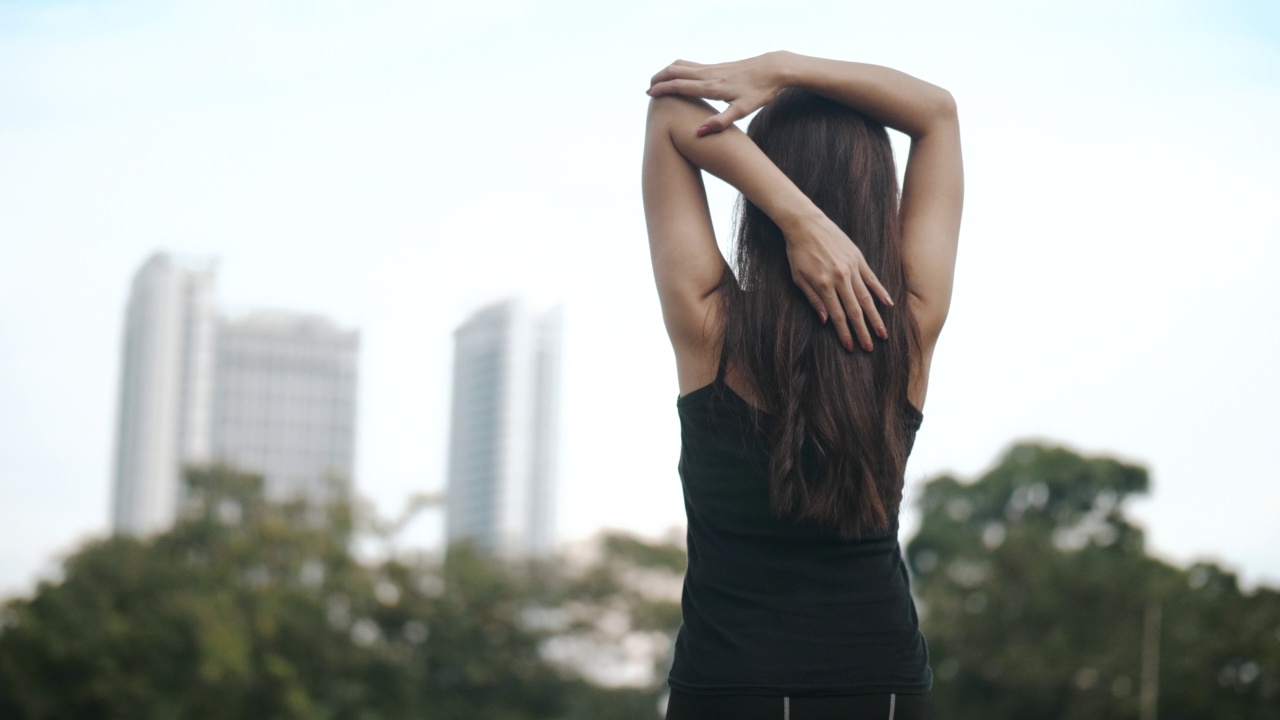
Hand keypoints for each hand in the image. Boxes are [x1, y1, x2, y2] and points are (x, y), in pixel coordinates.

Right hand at [647, 52, 788, 136]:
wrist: (774, 68)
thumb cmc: (760, 91)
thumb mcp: (742, 110)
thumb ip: (720, 122)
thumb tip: (699, 133)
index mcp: (712, 87)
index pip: (680, 85)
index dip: (663, 89)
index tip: (649, 94)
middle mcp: (710, 74)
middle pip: (677, 71)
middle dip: (660, 78)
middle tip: (648, 89)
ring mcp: (713, 68)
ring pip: (683, 65)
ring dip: (667, 71)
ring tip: (658, 82)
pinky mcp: (718, 66)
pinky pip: (692, 65)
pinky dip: (679, 69)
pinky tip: (679, 77)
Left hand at [782, 211, 891, 351]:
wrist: (805, 223)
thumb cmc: (798, 252)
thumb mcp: (798, 278)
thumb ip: (813, 299)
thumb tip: (826, 321)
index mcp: (824, 285)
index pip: (837, 315)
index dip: (844, 333)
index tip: (850, 347)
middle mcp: (840, 278)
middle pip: (854, 311)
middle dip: (862, 332)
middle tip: (870, 348)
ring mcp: (851, 268)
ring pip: (866, 298)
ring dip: (875, 318)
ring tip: (882, 333)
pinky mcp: (858, 258)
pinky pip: (872, 279)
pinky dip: (881, 292)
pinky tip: (888, 305)